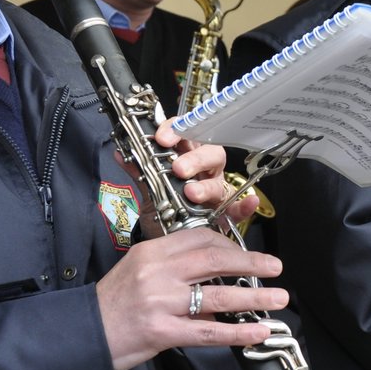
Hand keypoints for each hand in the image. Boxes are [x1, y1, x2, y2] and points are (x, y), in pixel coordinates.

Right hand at [95, 227, 288, 369]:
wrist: (81, 336)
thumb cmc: (112, 305)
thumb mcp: (139, 273)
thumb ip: (176, 271)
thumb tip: (217, 278)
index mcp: (151, 252)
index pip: (200, 238)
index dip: (232, 244)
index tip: (250, 252)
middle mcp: (157, 273)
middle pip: (215, 259)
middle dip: (252, 262)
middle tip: (275, 267)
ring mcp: (160, 302)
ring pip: (218, 295)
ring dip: (254, 297)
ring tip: (278, 299)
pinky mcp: (162, 332)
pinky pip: (209, 330)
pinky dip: (238, 331)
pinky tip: (257, 332)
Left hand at [123, 123, 257, 238]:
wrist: (164, 238)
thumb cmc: (163, 208)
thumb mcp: (149, 190)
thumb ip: (140, 172)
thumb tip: (122, 154)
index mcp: (187, 157)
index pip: (188, 134)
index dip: (178, 131)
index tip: (162, 138)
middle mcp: (205, 172)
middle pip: (210, 154)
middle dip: (195, 159)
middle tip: (178, 168)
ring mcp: (216, 192)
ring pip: (218, 182)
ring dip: (206, 186)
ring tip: (191, 193)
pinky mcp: (223, 215)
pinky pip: (237, 209)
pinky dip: (244, 206)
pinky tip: (247, 202)